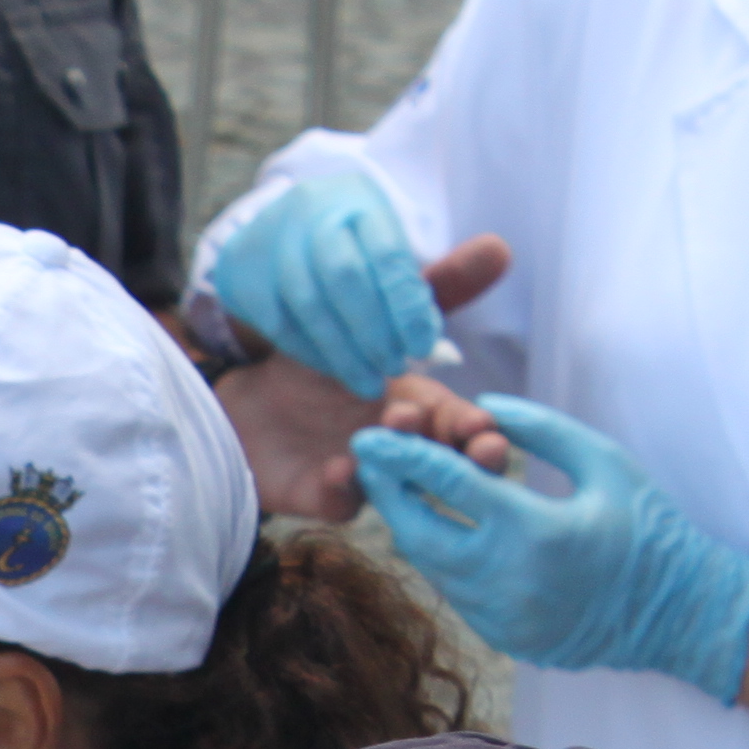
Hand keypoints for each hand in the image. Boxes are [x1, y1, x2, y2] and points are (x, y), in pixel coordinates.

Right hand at [207, 179, 448, 392]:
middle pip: (345, 276)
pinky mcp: (246, 277)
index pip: (386, 253)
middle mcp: (314, 215)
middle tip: (396, 366)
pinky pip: (280, 321)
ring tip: (370, 381)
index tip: (425, 344)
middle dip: (374, 328)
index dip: (406, 303)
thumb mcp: (392, 260)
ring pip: (310, 301)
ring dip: (343, 348)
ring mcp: (275, 245)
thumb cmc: (350, 258)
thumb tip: (500, 254)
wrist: (268, 242)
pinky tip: (335, 368)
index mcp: (360, 202)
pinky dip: (311, 350)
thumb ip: (442, 274)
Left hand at [211, 236, 515, 521]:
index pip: (463, 425)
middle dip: (461, 458)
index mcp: (423, 409)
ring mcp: (367, 477)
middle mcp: (404, 452)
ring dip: (406, 465)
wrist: (251, 403)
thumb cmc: (324, 365)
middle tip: (470, 443)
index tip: (489, 424)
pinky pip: (340, 502)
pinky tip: (340, 468)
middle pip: (445, 467)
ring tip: (397, 429)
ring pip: (400, 487)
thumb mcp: (373, 319)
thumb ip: (432, 291)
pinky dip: (343, 489)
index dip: (480, 429)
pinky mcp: (323, 494)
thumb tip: (497, 246)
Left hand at [350, 394, 748, 701]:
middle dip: (386, 494)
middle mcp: (508, 580)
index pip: (447, 486)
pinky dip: (442, 558)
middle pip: (417, 534)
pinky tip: (440, 529)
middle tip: (368, 461)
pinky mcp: (503, 638)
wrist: (679, 615)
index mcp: (535, 531)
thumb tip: (482, 407)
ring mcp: (502, 617)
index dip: (401, 457)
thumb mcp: (605, 461)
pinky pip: (453, 591)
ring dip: (410, 526)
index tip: (369, 435)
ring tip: (400, 489)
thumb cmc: (650, 527)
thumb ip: (541, 429)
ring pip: (430, 567)